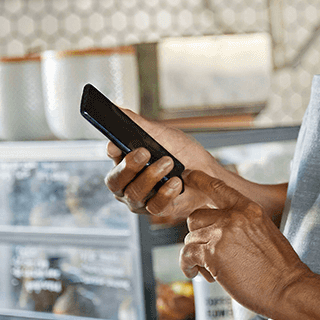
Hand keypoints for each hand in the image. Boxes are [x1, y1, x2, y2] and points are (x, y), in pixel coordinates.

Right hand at [103, 111, 218, 222]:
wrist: (208, 173)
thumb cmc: (183, 153)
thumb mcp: (162, 134)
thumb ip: (138, 124)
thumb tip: (117, 109)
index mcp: (124, 162)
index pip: (111, 156)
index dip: (112, 151)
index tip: (118, 145)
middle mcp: (128, 183)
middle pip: (115, 180)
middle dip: (129, 165)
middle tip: (145, 152)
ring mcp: (141, 199)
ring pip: (134, 193)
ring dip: (151, 176)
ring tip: (168, 163)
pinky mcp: (157, 210)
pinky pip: (155, 206)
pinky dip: (165, 193)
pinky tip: (176, 182)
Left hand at [180, 170, 311, 317]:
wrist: (287, 287)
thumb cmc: (279, 267)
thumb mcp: (265, 232)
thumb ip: (243, 223)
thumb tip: (220, 227)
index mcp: (249, 209)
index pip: (218, 187)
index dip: (200, 180)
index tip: (188, 176)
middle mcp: (234, 217)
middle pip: (196, 217)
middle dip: (197, 235)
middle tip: (207, 253)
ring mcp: (222, 234)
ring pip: (190, 238)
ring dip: (195, 255)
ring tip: (210, 270)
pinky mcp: (212, 254)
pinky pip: (187, 255)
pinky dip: (188, 266)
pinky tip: (197, 274)